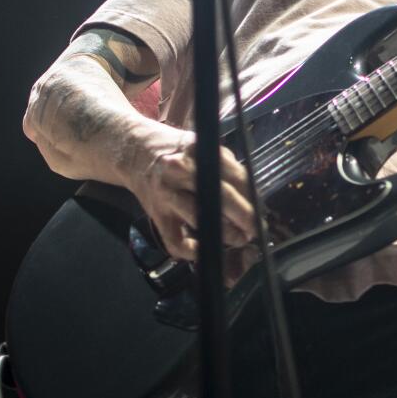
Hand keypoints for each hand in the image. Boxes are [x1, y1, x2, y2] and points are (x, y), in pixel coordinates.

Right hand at [126, 124, 255, 260]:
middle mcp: (182, 171)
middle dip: (245, 217)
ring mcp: (167, 193)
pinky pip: (174, 240)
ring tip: (238, 238)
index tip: (262, 210)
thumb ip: (226, 167)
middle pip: (222, 197)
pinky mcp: (156, 214)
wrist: (134, 151)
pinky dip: (191, 250)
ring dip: (224, 233)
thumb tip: (253, 193)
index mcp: (200, 153)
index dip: (253, 197)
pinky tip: (204, 249)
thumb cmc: (177, 150)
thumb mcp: (203, 147)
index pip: (236, 177)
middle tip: (256, 229)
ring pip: (200, 218)